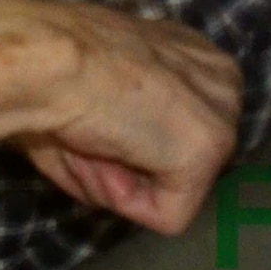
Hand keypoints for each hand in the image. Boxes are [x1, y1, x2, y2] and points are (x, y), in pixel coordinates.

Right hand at [0, 0, 240, 234]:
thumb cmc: (53, 68)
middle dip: (127, 165)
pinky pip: (169, 213)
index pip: (174, 128)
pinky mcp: (208, 152)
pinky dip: (125, 200)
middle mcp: (222, 81)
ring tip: (89, 139)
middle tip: (87, 136)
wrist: (48, 59)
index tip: (92, 122)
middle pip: (177, 160)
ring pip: (173, 188)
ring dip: (119, 181)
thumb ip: (126, 128)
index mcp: (195, 56)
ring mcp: (222, 116)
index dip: (125, 141)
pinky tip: (104, 155)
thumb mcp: (101, 92)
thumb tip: (117, 169)